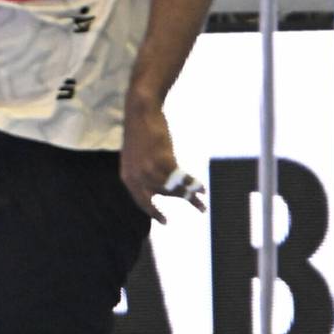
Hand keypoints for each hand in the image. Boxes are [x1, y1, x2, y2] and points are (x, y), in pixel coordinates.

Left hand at [120, 103, 202, 222]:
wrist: (141, 111)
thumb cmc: (142, 131)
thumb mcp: (137, 157)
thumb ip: (146, 173)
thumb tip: (166, 186)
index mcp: (128, 177)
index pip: (142, 202)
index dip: (155, 213)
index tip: (166, 222)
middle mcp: (137, 178)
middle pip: (165, 195)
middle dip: (184, 201)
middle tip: (201, 209)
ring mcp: (150, 170)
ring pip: (175, 188)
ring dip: (192, 194)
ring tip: (205, 199)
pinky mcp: (163, 161)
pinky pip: (182, 178)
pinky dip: (194, 183)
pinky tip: (203, 186)